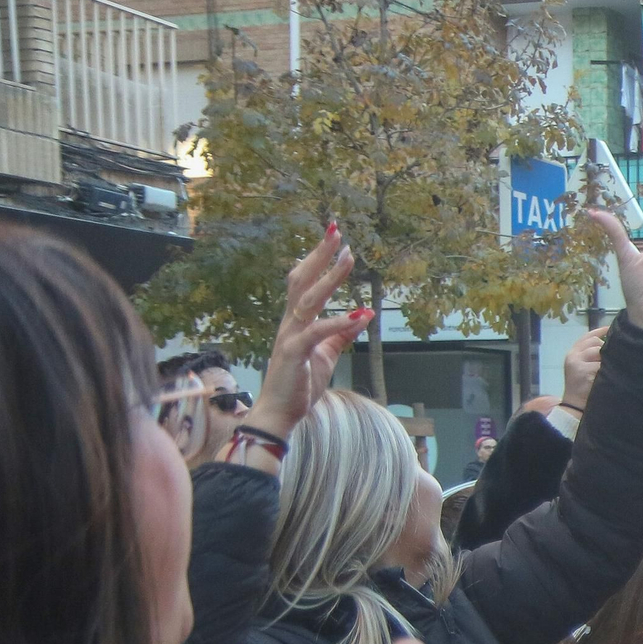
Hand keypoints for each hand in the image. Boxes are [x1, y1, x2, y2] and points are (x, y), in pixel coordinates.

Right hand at [247, 224, 368, 440]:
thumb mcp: (327, 355)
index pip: (305, 282)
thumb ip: (341, 335)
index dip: (318, 259)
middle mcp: (290, 323)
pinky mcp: (294, 353)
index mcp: (296, 322)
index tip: (334, 239)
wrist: (280, 413)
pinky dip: (339, 322)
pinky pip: (317, 332)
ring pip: (309, 299)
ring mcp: (290, 336)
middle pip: (302, 280)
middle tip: (335, 230)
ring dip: (330, 277)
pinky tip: (360, 314)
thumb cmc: (301, 384)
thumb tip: (362, 316)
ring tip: (349, 257)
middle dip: (319, 254)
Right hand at [561, 327, 606, 411]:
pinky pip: (600, 365)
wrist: (574, 407)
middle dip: (605, 349)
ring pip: (598, 351)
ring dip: (606, 360)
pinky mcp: (583, 371)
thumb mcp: (585, 368)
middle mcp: (573, 355)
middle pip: (595, 343)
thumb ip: (592, 356)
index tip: (611, 329)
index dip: (600, 331)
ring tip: (608, 369)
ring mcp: (576, 363)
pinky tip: (607, 376)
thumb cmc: (583, 388)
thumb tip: (611, 343)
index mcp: (573, 353)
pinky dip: (606, 370)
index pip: (587, 336)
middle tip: (611, 360)